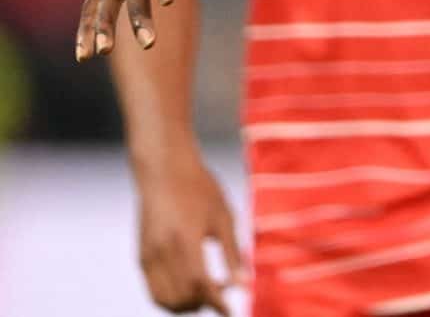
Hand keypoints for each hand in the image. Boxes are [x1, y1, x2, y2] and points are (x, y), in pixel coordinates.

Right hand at [133, 152, 242, 313]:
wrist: (164, 170)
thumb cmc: (200, 189)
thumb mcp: (224, 217)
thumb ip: (233, 253)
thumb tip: (245, 284)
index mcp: (184, 241)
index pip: (199, 285)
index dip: (216, 302)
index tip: (231, 311)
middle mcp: (160, 252)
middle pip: (180, 298)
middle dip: (203, 303)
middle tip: (223, 293)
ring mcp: (147, 256)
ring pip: (163, 299)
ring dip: (185, 304)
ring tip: (207, 292)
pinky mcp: (141, 255)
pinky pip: (153, 288)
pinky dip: (171, 297)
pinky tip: (190, 284)